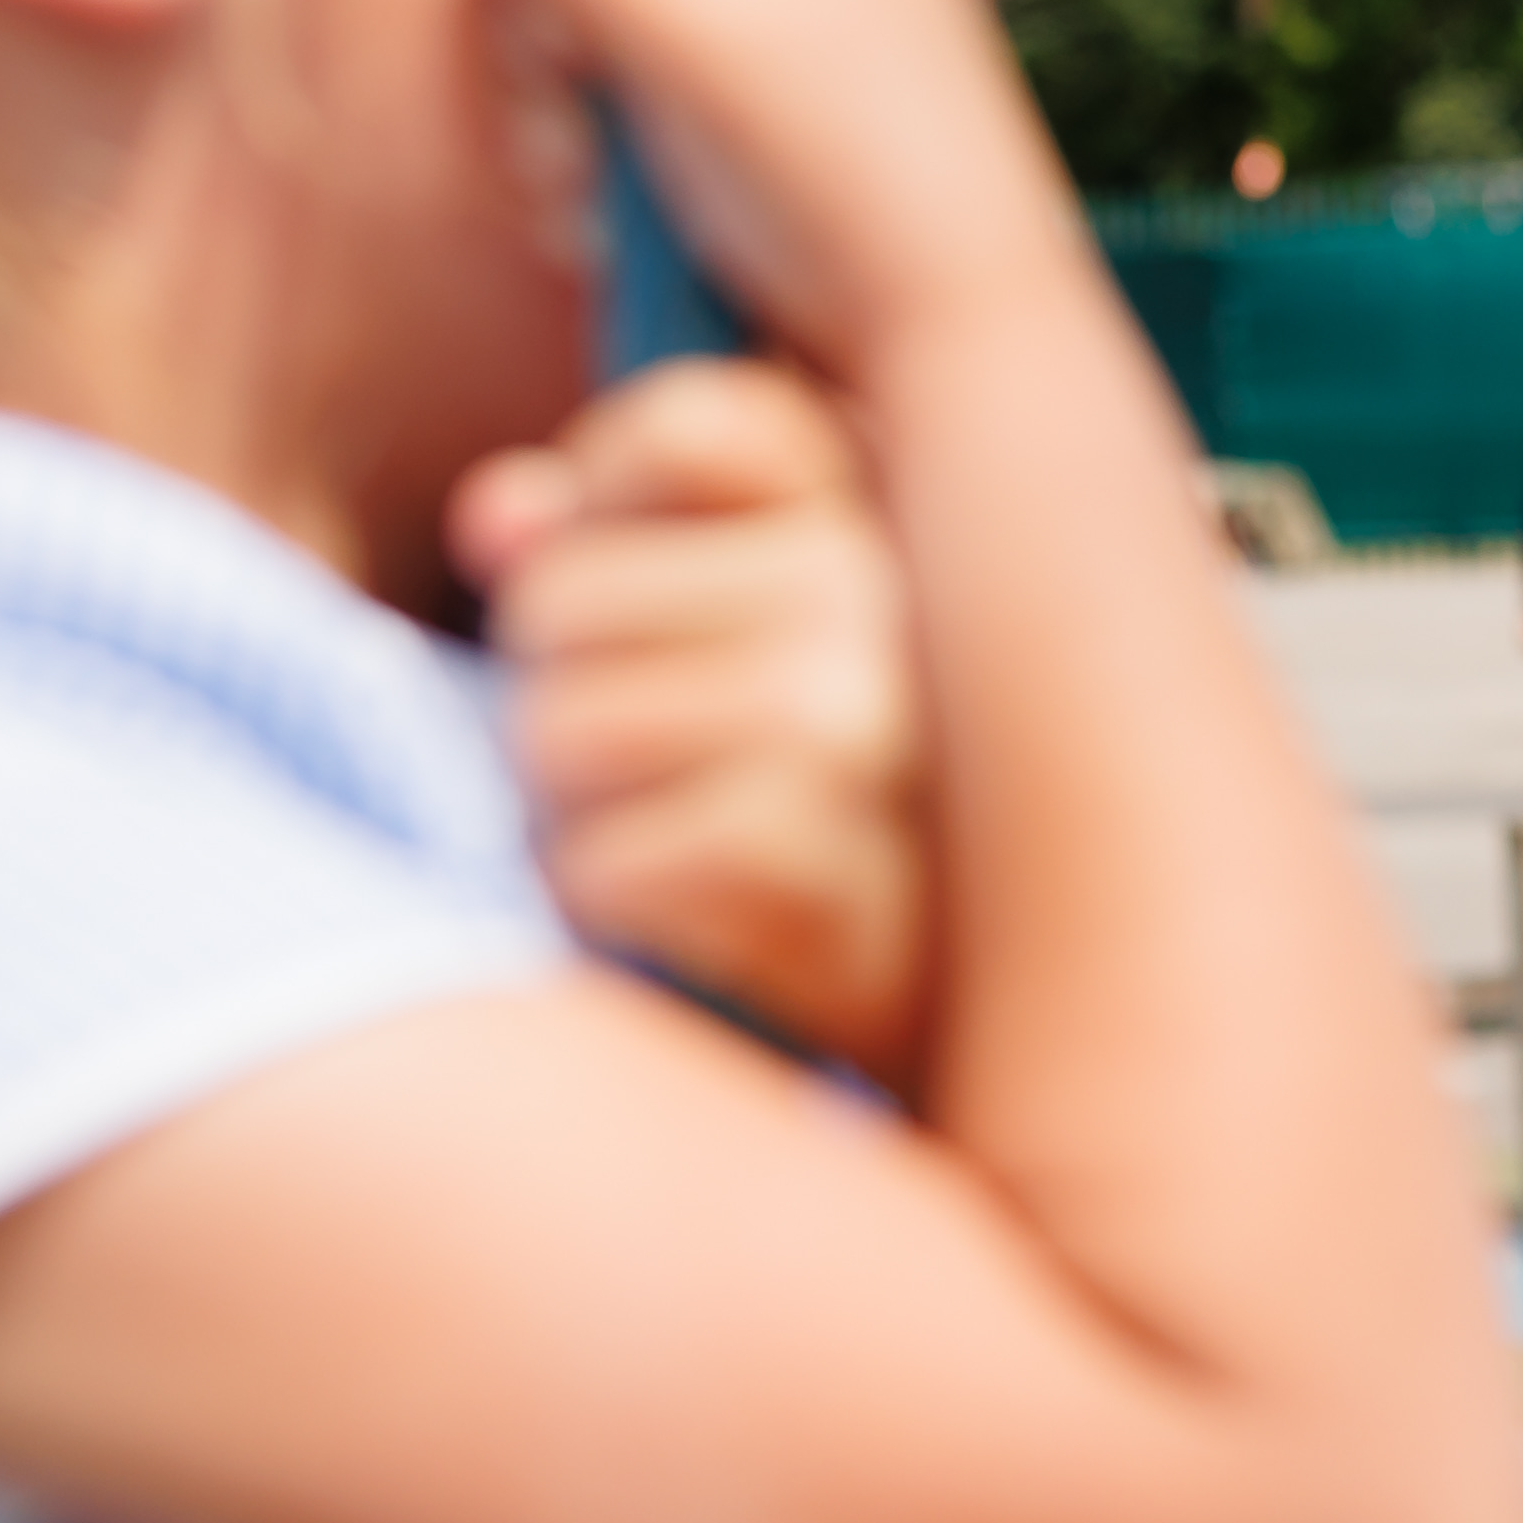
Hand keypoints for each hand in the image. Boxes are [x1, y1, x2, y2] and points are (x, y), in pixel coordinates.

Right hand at [443, 0, 1082, 390]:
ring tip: (598, 173)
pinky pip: (592, 85)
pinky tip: (605, 218)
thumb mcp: (698, 35)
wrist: (946, 342)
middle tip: (569, 70)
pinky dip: (579, 147)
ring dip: (551, 87)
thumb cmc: (855, 178)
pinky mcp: (708, 100)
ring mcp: (737, 9)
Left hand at [453, 358, 934, 1090]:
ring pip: (572, 725)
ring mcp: (887, 747)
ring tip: (672, 860)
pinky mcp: (849, 899)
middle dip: (570, 695)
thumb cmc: (863, 858)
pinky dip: (619, 909)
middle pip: (571, 593)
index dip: (609, 511)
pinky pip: (618, 862)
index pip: (687, 427)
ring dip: (578, 820)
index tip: (639, 591)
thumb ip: (635, 543)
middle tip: (662, 780)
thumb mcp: (774, 653)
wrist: (1020, 1095)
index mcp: (914, 519)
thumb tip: (502, 516)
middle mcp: (917, 607)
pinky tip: (691, 935)